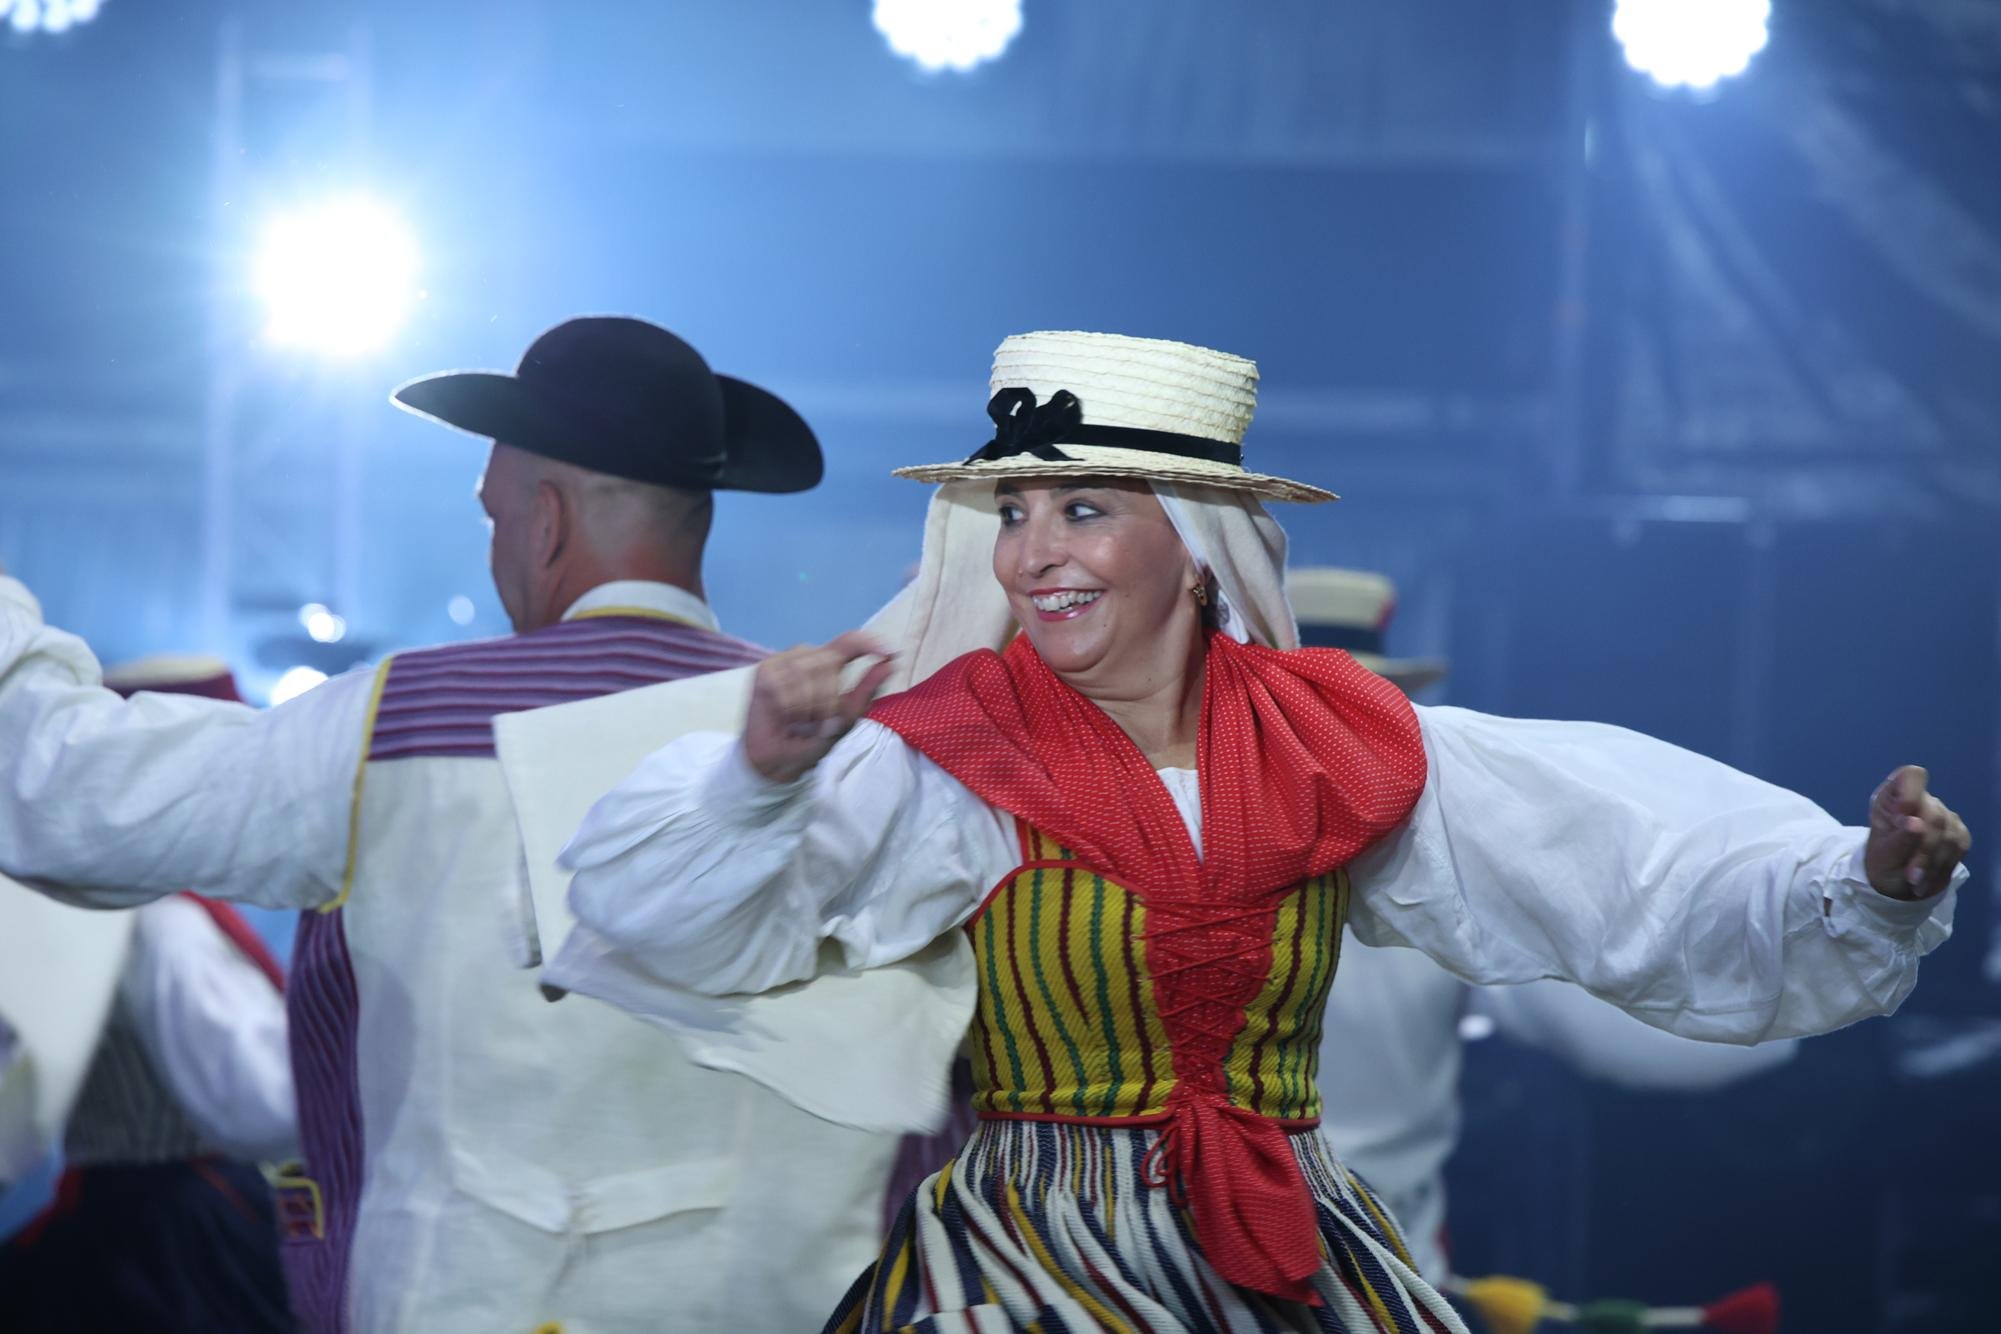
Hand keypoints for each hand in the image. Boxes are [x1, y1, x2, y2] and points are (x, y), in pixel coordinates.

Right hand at [741, 630, 896, 784]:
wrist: (777, 760)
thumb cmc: (810, 739)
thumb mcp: (845, 720)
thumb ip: (866, 692)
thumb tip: (891, 663)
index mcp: (829, 663)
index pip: (850, 640)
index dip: (868, 642)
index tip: (889, 653)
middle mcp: (807, 656)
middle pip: (830, 661)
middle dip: (829, 699)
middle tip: (819, 723)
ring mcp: (784, 660)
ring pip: (807, 674)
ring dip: (808, 707)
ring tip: (800, 721)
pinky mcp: (765, 671)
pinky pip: (787, 688)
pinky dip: (791, 710)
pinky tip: (784, 717)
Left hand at [1863, 765, 1969, 899]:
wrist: (1897, 881)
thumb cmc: (1883, 861)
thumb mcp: (1882, 854)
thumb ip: (1899, 839)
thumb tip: (1916, 823)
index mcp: (1893, 797)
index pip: (1911, 776)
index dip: (1911, 793)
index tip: (1903, 817)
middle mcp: (1921, 801)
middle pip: (1934, 816)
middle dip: (1924, 849)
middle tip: (1911, 876)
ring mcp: (1943, 816)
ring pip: (1950, 834)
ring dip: (1933, 863)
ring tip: (1915, 882)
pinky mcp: (1959, 833)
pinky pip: (1960, 847)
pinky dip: (1944, 866)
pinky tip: (1929, 878)